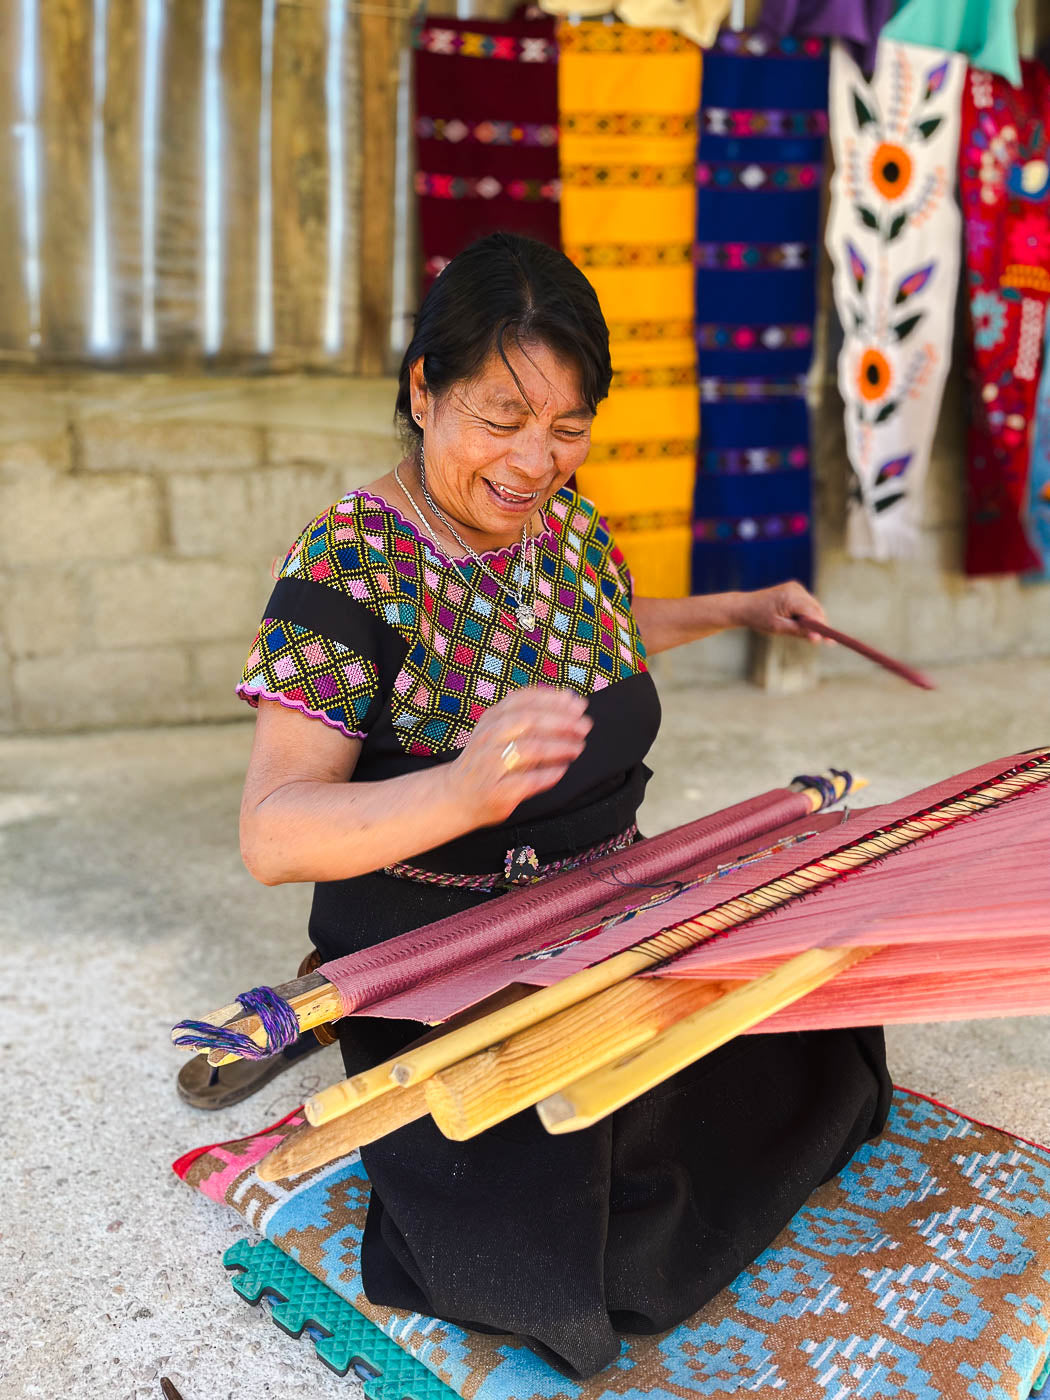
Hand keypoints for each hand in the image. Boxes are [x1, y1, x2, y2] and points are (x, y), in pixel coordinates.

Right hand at [452, 686, 592, 825]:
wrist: (457, 796)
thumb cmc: (488, 760)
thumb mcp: (502, 730)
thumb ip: (533, 715)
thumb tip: (571, 698)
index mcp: (492, 718)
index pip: (523, 700)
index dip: (553, 699)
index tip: (577, 703)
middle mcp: (489, 737)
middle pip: (528, 721)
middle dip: (561, 721)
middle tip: (584, 725)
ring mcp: (490, 764)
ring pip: (529, 749)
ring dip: (559, 746)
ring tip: (578, 748)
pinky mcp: (497, 790)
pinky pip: (527, 780)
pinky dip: (548, 774)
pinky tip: (562, 770)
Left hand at [733, 581, 832, 642]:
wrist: (744, 606)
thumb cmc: (758, 617)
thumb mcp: (777, 628)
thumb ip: (798, 631)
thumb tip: (817, 638)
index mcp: (790, 597)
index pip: (814, 613)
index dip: (823, 628)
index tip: (830, 642)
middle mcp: (795, 589)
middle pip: (817, 609)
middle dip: (820, 625)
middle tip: (825, 642)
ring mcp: (795, 588)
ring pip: (813, 607)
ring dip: (813, 620)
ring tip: (807, 633)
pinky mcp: (794, 589)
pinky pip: (807, 604)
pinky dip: (807, 614)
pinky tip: (799, 623)